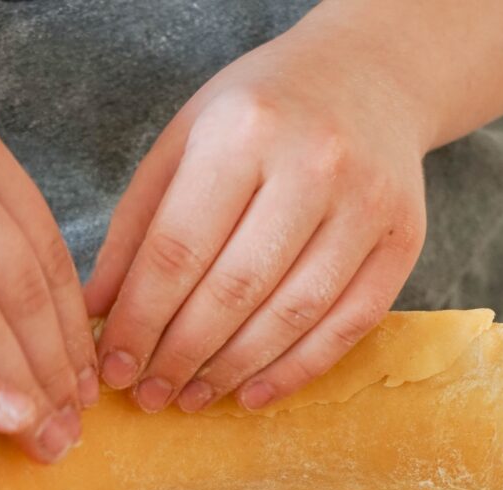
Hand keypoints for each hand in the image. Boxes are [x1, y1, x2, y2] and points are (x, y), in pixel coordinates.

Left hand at [85, 32, 426, 412]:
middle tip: (149, 395)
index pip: (179, 248)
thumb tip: (97, 311)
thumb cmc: (264, 109)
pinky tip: (254, 393)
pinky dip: (297, 370)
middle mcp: (315, 164)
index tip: (114, 365)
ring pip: (294, 315)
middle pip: (236, 289)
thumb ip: (140, 223)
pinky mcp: (404, 241)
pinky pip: (349, 325)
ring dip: (235, 371)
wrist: (372, 78)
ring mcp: (368, 205)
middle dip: (182, 355)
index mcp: (245, 130)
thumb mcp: (187, 138)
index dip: (140, 319)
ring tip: (193, 397)